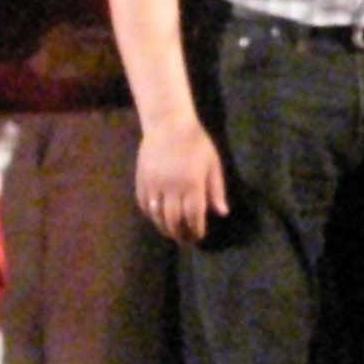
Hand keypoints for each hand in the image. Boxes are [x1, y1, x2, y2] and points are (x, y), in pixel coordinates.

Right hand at [136, 115, 227, 243]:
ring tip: (172, 233)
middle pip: (174, 221)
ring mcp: (154, 185)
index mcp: (192, 184)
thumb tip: (221, 213)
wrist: (168, 124)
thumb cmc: (196, 142)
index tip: (199, 237)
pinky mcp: (142, 181)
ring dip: (165, 228)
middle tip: (186, 240)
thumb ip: (216, 190)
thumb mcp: (213, 164)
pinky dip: (151, 215)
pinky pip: (144, 204)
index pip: (194, 217)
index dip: (196, 230)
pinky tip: (158, 218)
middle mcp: (171, 188)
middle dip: (180, 234)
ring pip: (157, 216)